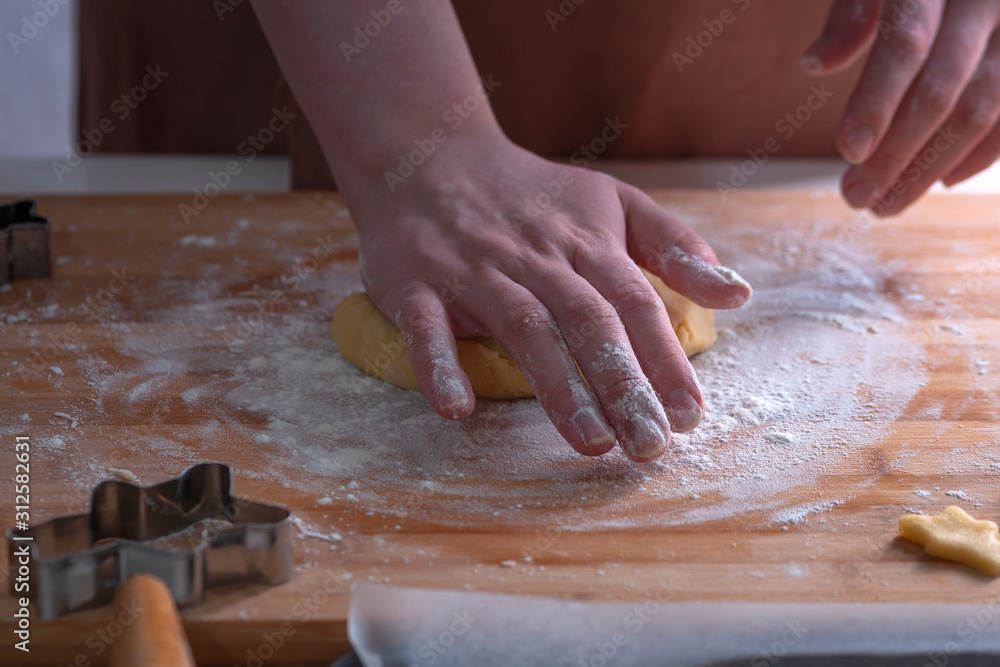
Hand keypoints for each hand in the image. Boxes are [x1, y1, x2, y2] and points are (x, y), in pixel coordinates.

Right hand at [350, 133, 750, 462]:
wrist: (428, 157)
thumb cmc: (530, 195)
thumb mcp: (611, 202)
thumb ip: (674, 246)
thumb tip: (739, 294)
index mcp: (585, 243)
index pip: (635, 304)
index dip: (664, 360)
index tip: (689, 416)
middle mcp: (536, 258)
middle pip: (588, 322)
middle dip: (623, 386)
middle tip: (649, 446)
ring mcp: (475, 270)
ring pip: (523, 328)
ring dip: (557, 387)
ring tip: (591, 442)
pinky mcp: (415, 282)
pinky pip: (426, 326)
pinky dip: (440, 364)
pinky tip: (457, 408)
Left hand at [801, 0, 999, 214]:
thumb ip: (850, 16)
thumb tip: (813, 65)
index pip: (906, 42)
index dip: (877, 99)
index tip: (849, 150)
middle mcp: (984, 1)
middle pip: (940, 89)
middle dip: (895, 153)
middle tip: (856, 198)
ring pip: (981, 111)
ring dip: (930, 167)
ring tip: (886, 203)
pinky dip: (980, 156)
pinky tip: (941, 181)